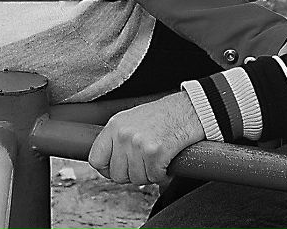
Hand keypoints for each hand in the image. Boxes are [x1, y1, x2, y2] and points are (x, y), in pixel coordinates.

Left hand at [88, 92, 203, 185]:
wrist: (190, 109)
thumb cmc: (166, 114)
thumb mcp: (134, 120)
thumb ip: (119, 139)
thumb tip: (109, 163)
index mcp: (115, 125)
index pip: (96, 159)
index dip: (108, 168)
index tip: (118, 168)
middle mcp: (123, 134)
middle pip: (117, 174)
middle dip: (132, 173)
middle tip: (145, 161)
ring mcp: (138, 144)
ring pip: (136, 178)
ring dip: (149, 173)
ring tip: (157, 157)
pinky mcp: (155, 153)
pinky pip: (153, 177)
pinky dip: (162, 173)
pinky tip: (166, 159)